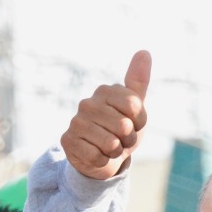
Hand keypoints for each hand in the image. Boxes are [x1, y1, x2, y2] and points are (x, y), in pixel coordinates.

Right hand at [61, 50, 150, 180]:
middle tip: (121, 139)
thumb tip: (144, 51)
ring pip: (110, 143)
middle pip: (123, 126)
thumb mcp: (134, 108)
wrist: (102, 157)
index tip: (133, 123)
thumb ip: (138, 82)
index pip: (134, 106)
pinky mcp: (67, 141)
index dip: (139, 121)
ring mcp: (75, 122)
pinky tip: (97, 155)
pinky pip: (96, 156)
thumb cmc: (120, 130)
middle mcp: (87, 103)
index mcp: (105, 91)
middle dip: (128, 139)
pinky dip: (102, 161)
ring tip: (110, 148)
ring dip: (115, 152)